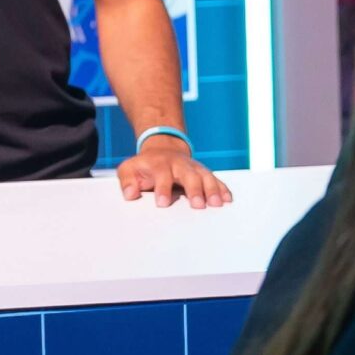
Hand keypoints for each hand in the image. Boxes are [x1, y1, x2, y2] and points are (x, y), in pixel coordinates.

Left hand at [116, 138, 230, 208]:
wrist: (163, 149)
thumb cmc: (146, 165)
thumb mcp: (129, 169)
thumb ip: (127, 181)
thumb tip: (129, 194)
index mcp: (160, 164)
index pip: (162, 175)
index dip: (162, 188)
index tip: (162, 203)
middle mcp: (179, 164)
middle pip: (189, 175)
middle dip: (194, 189)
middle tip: (198, 205)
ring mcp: (194, 168)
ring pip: (206, 176)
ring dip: (212, 189)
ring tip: (217, 204)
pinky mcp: (204, 173)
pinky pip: (216, 179)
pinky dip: (222, 188)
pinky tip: (227, 199)